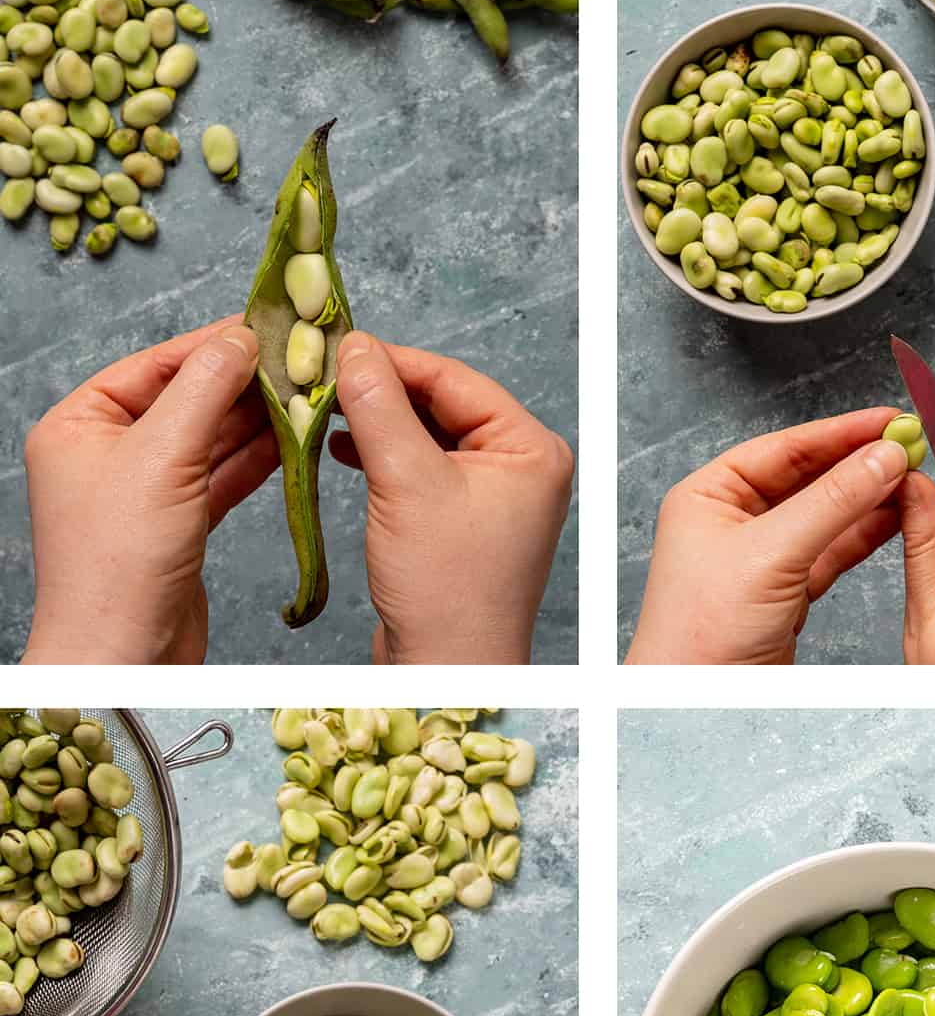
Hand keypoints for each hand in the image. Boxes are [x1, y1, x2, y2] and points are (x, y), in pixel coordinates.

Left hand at [22, 320, 277, 664]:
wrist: (124, 656)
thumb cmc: (118, 564)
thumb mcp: (163, 458)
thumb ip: (204, 390)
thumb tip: (240, 339)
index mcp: (80, 424)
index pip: (155, 364)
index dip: (212, 344)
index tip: (267, 328)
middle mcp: (107, 452)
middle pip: (186, 397)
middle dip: (242, 382)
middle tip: (298, 361)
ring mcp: (144, 490)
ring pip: (210, 438)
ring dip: (257, 420)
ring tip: (307, 396)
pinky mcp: (178, 524)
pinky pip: (221, 476)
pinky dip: (257, 460)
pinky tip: (293, 441)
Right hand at [331, 334, 573, 663]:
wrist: (446, 670)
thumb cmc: (446, 590)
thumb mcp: (406, 484)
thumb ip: (379, 408)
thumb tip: (354, 348)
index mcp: (530, 449)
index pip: (454, 379)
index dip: (392, 360)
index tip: (336, 346)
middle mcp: (521, 466)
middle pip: (440, 402)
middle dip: (381, 390)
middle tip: (322, 374)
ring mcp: (493, 494)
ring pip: (426, 433)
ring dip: (377, 421)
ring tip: (325, 409)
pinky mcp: (461, 519)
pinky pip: (420, 466)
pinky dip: (382, 454)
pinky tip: (343, 446)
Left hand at [625, 409, 907, 664]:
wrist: (695, 702)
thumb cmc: (701, 632)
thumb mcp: (771, 554)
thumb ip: (832, 502)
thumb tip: (881, 458)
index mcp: (709, 496)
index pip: (785, 448)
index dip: (841, 432)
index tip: (891, 420)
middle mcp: (732, 521)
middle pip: (808, 477)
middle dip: (859, 463)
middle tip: (910, 447)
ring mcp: (760, 557)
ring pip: (825, 515)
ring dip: (868, 498)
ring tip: (913, 480)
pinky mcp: (784, 591)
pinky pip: (831, 551)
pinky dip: (863, 535)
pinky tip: (895, 518)